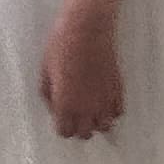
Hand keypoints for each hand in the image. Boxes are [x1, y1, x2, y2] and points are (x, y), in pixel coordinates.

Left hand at [40, 7, 123, 138]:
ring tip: (90, 109)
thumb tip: (54, 107)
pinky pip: (118, 112)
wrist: (87, 29)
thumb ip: (48, 94)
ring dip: (96, 122)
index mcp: (65, 104)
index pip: (65, 132)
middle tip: (73, 114)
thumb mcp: (45, 70)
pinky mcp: (118, 90)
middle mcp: (87, 108)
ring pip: (104, 127)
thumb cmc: (61, 46)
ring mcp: (105, 100)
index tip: (60, 117)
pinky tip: (103, 101)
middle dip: (78, 127)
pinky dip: (111, 112)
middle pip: (84, 134)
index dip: (61, 126)